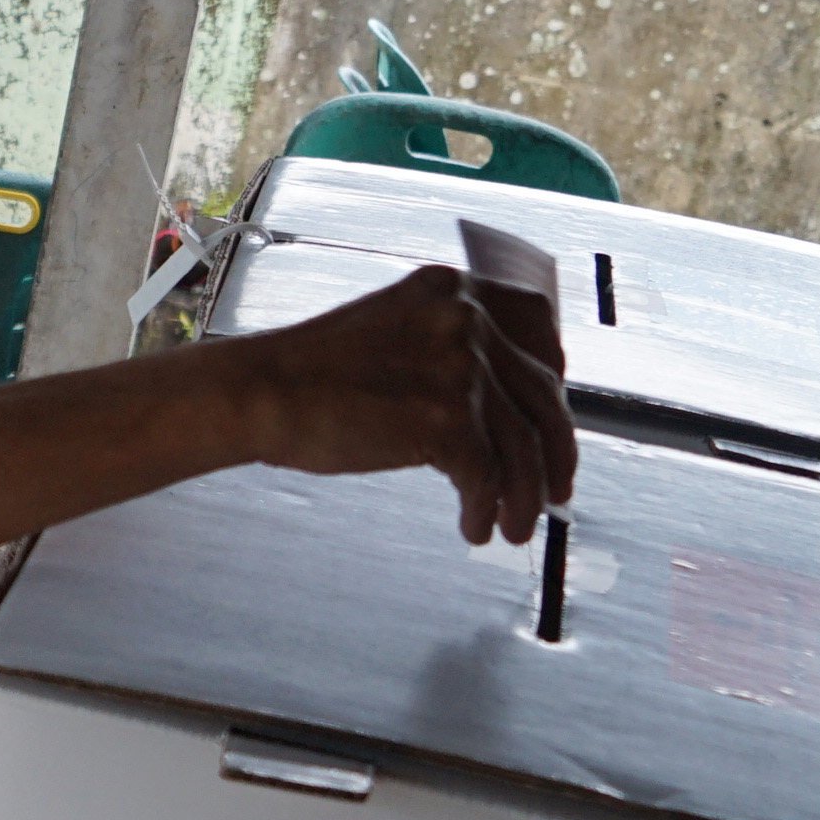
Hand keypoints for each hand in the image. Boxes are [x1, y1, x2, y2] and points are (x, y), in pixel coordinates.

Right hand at [213, 262, 577, 546]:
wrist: (262, 392)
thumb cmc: (309, 374)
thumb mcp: (390, 330)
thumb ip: (442, 346)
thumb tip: (491, 406)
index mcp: (453, 291)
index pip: (537, 323)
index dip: (555, 373)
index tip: (553, 414)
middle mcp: (466, 320)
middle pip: (544, 392)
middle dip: (557, 450)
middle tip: (557, 488)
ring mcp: (460, 368)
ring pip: (524, 445)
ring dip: (525, 496)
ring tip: (513, 529)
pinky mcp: (446, 420)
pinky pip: (488, 477)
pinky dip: (485, 509)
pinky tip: (473, 527)